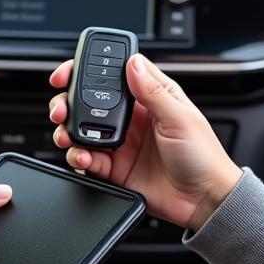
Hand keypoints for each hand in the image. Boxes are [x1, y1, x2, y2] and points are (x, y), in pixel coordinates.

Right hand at [48, 54, 241, 231]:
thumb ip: (153, 91)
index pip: (114, 74)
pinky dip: (78, 156)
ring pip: (82, 130)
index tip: (68, 73)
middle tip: (60, 107)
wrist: (203, 200)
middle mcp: (132, 119)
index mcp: (149, 98)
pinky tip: (83, 156)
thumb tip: (133, 63)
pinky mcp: (114, 169)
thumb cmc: (203, 156)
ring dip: (68, 129)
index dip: (88, 69)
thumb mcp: (180, 117)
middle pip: (89, 101)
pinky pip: (87, 159)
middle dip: (68, 101)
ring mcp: (121, 144)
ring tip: (66, 133)